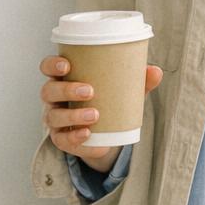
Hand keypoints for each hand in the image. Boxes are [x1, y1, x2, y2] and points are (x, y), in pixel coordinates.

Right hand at [39, 54, 163, 174]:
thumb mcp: (121, 89)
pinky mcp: (61, 139)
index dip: (52, 65)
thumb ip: (137, 81)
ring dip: (73, 115)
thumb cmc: (107, 100)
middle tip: (90, 91)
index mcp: (64, 79)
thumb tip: (156, 71)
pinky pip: (62, 139)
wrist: (104, 132)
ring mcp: (55, 119)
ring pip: (54, 116)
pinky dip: (75, 137)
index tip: (66, 65)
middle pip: (49, 91)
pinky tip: (88, 134)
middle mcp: (54, 99)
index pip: (48, 67)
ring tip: (95, 115)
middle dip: (67, 90)